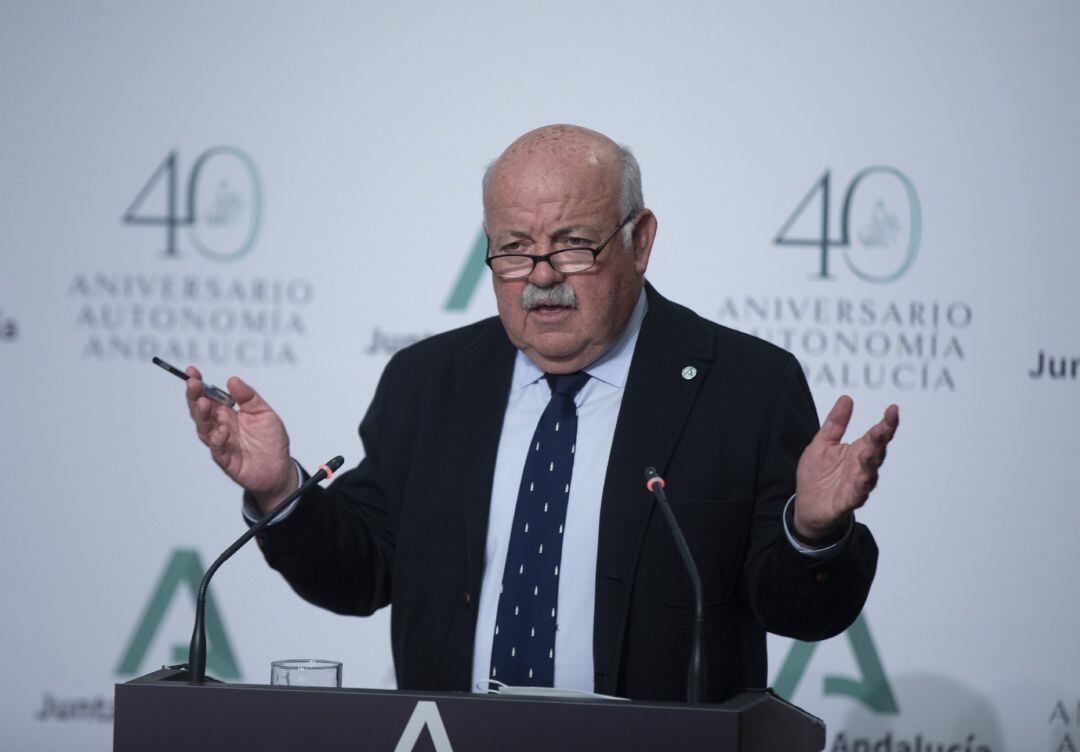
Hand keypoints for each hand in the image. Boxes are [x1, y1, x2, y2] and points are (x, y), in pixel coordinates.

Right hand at [185, 366, 295, 512]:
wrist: (280, 468)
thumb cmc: (270, 440)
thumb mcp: (264, 412)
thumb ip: (248, 397)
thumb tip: (232, 380)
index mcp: (227, 413)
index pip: (207, 396)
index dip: (199, 385)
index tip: (191, 371)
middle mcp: (220, 426)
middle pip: (200, 411)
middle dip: (194, 396)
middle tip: (193, 384)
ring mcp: (221, 443)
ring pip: (204, 429)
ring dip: (201, 416)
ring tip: (203, 403)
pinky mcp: (227, 460)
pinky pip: (217, 450)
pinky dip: (217, 440)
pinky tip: (222, 431)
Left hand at [793, 396, 899, 540]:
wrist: (808, 507)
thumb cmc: (818, 475)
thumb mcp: (822, 444)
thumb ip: (835, 424)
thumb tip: (847, 398)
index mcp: (858, 451)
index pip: (877, 435)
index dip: (887, 423)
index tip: (893, 408)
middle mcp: (862, 467)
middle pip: (877, 452)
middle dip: (881, 440)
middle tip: (884, 427)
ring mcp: (857, 485)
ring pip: (869, 473)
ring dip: (870, 463)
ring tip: (869, 451)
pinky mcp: (848, 501)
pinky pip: (857, 495)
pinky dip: (860, 488)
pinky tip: (862, 480)